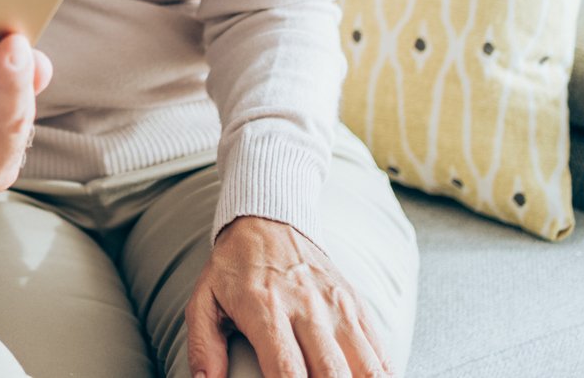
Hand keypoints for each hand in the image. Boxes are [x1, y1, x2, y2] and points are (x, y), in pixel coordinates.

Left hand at [186, 215, 390, 377]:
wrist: (268, 221)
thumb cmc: (234, 268)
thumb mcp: (204, 299)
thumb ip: (202, 344)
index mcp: (266, 309)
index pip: (286, 368)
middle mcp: (307, 308)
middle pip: (332, 372)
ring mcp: (337, 307)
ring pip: (365, 364)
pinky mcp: (357, 305)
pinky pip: (379, 351)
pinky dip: (381, 374)